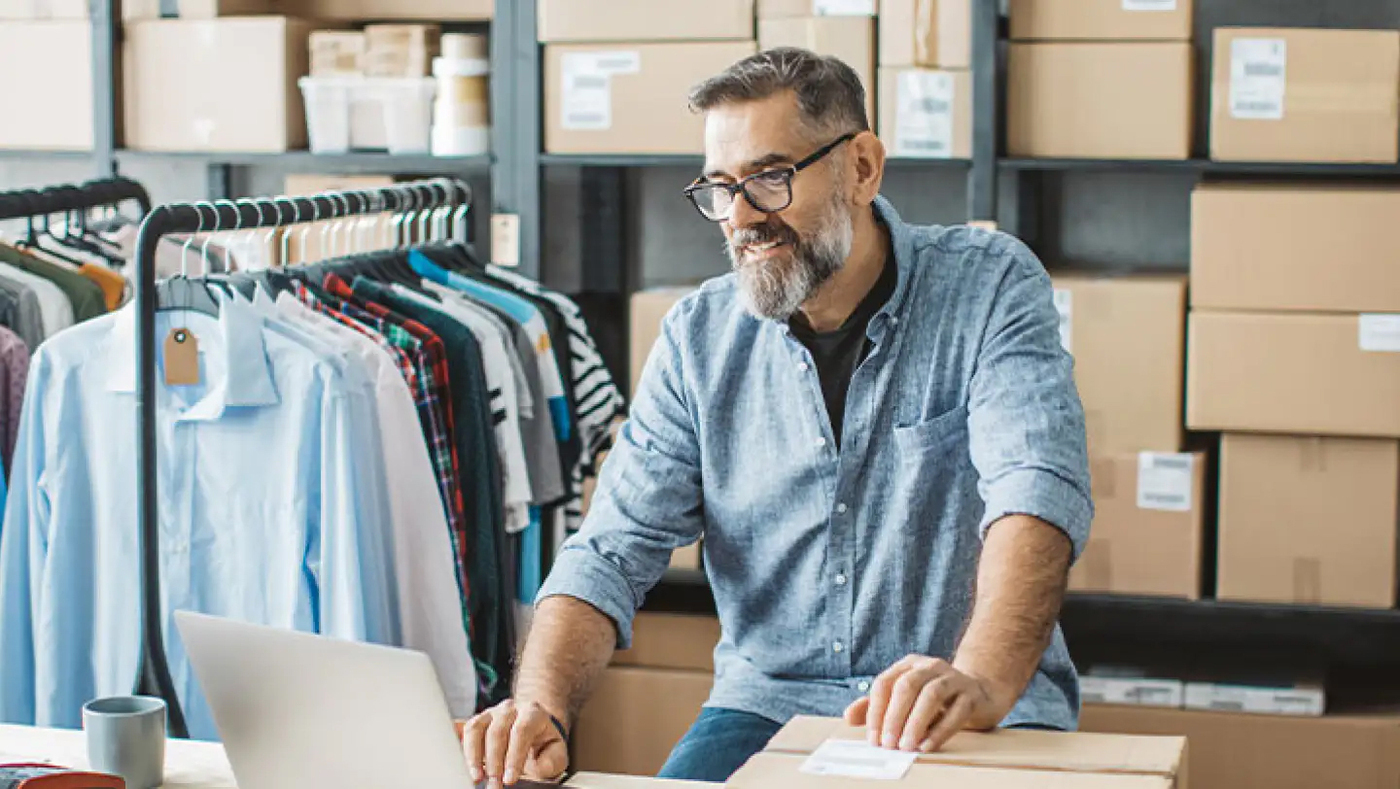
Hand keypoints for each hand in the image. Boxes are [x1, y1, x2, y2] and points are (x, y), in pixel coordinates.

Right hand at [461, 699, 568, 785]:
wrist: (534, 730)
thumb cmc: (543, 744)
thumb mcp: (556, 752)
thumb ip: (552, 760)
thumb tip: (539, 767)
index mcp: (533, 713)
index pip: (521, 731)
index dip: (514, 756)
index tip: (510, 779)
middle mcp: (510, 709)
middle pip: (497, 731)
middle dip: (494, 762)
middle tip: (494, 784)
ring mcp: (490, 713)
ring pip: (475, 728)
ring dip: (473, 755)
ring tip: (475, 777)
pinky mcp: (476, 722)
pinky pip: (462, 728)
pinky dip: (456, 739)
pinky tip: (451, 752)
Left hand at [843, 655, 1000, 752]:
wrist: (979, 693)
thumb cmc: (934, 699)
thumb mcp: (903, 699)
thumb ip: (876, 706)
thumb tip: (848, 717)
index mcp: (908, 665)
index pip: (885, 683)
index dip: (876, 710)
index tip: (873, 738)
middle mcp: (930, 666)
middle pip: (907, 686)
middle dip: (894, 716)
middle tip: (887, 744)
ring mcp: (953, 678)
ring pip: (932, 695)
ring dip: (916, 722)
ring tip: (906, 746)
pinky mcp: (971, 694)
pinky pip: (956, 711)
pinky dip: (940, 730)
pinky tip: (927, 745)